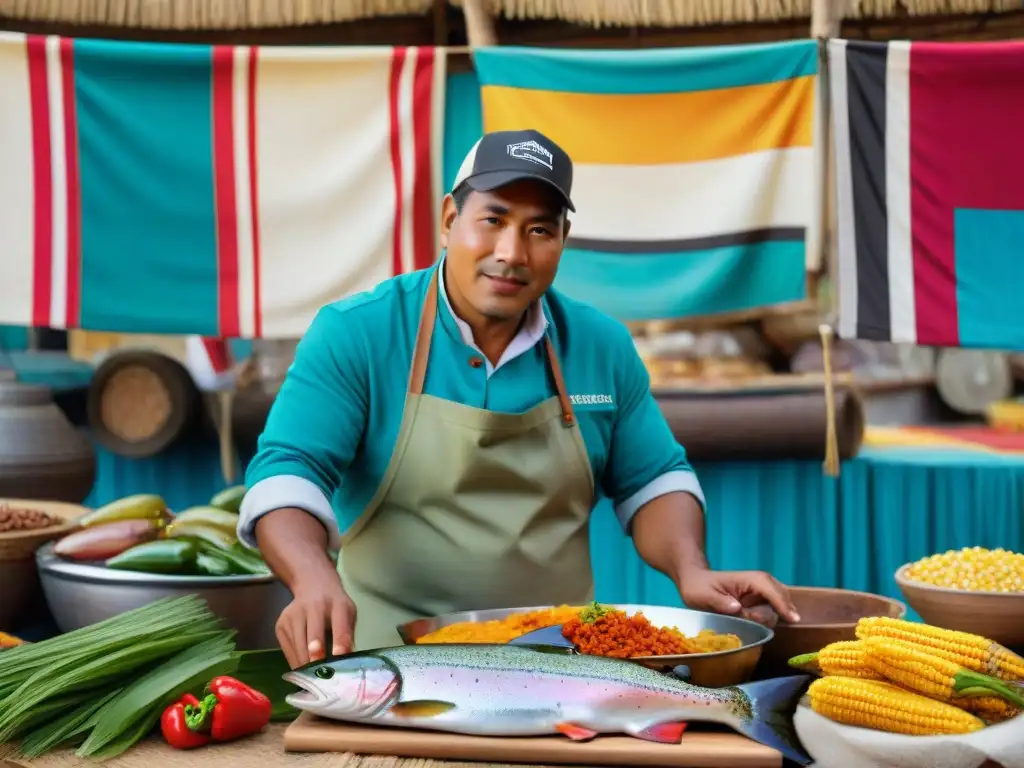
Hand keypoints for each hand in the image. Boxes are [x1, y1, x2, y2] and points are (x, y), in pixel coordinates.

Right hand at [276, 580, 356, 668]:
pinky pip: (288, 651)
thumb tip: (346, 664)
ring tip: (314, 678)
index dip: (340, 642)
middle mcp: (313, 607)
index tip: (339, 658)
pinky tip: (303, 668)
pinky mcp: (281, 624)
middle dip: (317, 658)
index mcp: (337, 605)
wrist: (313, 585)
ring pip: (299, 648)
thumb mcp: (348, 614)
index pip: (340, 626)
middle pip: (314, 637)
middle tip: (321, 676)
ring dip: (306, 666)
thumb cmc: (335, 606)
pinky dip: (296, 662)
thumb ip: (347, 636)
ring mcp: (293, 615)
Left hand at [677, 568, 800, 625]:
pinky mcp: (759, 601)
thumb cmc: (698, 587)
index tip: (793, 619)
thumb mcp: (703, 595)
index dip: (782, 604)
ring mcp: (761, 592)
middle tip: (752, 619)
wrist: (695, 582)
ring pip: (778, 606)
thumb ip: (720, 602)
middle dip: (774, 612)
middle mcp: (759, 583)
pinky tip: (750, 621)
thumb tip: (737, 608)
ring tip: (745, 618)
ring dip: (766, 617)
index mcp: (749, 579)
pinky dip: (765, 619)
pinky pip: (771, 610)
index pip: (772, 590)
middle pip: (781, 597)